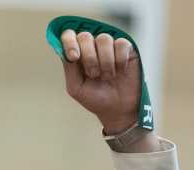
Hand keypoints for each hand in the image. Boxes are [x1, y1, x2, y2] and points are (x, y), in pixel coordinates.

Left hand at [59, 29, 152, 144]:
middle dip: (88, 57)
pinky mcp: (127, 47)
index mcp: (77, 55)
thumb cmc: (95, 98)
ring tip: (107, 76)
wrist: (118, 108)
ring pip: (104, 39)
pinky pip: (120, 43)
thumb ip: (69, 68)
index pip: (68, 36)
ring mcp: (109, 46)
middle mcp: (92, 47)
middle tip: (94, 74)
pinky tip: (120, 71)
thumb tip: (66, 52)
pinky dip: (119, 60)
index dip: (69, 42)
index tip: (73, 57)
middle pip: (85, 36)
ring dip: (104, 61)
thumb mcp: (76, 87)